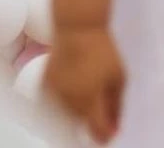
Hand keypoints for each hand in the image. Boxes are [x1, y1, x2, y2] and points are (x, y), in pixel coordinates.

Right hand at [45, 25, 124, 143]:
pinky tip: (74, 79)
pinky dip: (65, 96)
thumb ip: (116, 106)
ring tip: (86, 81)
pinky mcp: (44, 86)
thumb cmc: (103, 51)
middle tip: (99, 95)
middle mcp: (69, 103)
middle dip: (91, 117)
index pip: (97, 131)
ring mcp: (53, 95)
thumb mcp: (119, 76)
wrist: (78, 29)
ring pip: (66, 114)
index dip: (105, 134)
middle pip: (81, 123)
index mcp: (90, 101)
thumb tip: (114, 131)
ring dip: (77, 107)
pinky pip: (55, 101)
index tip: (110, 132)